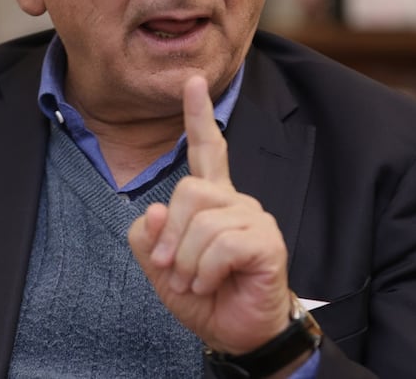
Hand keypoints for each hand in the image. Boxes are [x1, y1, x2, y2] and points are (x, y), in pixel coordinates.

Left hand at [128, 75, 291, 353]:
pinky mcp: (267, 242)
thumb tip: (153, 211)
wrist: (236, 333)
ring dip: (188, 263)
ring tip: (197, 282)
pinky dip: (207, 272)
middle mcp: (235, 201)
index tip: (192, 82)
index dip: (198, 116)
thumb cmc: (203, 296)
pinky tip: (213, 284)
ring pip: (203, 222)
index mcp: (211, 200)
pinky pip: (222, 246)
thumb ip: (149, 239)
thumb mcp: (160, 269)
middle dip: (170, 235)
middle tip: (172, 269)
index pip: (206, 149)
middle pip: (189, 191)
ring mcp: (254, 219)